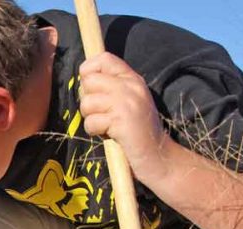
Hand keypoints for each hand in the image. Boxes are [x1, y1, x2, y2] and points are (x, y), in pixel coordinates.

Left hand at [79, 52, 168, 182]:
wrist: (159, 155)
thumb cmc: (137, 131)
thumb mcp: (127, 103)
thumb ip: (110, 88)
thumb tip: (84, 79)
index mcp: (132, 79)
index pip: (103, 58)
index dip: (88, 72)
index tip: (92, 89)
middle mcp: (131, 86)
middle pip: (89, 81)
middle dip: (88, 100)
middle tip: (102, 114)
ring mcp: (127, 102)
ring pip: (87, 102)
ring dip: (91, 118)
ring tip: (107, 126)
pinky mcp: (121, 120)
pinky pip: (91, 122)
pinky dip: (95, 132)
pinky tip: (110, 135)